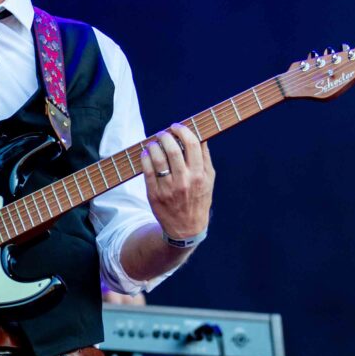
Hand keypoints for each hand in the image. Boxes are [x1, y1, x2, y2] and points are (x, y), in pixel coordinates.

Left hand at [141, 123, 214, 239]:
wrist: (186, 228)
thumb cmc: (198, 200)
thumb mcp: (209, 180)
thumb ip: (205, 158)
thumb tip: (201, 136)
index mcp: (200, 175)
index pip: (192, 144)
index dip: (183, 131)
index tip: (176, 127)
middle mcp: (185, 181)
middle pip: (173, 149)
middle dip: (165, 136)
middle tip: (162, 134)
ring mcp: (168, 188)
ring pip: (158, 158)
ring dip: (154, 145)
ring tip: (153, 143)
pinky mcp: (154, 194)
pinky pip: (147, 171)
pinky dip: (145, 158)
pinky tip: (146, 153)